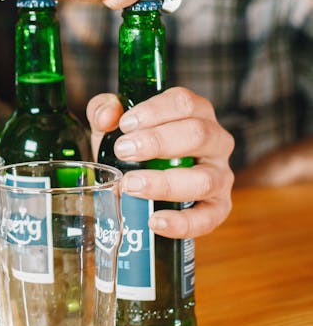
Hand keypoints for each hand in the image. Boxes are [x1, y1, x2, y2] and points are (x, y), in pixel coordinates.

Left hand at [87, 87, 233, 237]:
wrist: (139, 185)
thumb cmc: (134, 148)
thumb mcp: (115, 126)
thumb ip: (104, 111)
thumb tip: (108, 116)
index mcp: (195, 112)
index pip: (184, 103)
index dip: (155, 112)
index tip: (125, 125)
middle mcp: (215, 141)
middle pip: (198, 134)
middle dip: (158, 143)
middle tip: (123, 151)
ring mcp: (220, 175)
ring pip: (205, 179)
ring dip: (165, 183)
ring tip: (130, 185)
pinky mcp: (219, 208)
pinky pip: (209, 217)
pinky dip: (182, 222)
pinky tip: (154, 221)